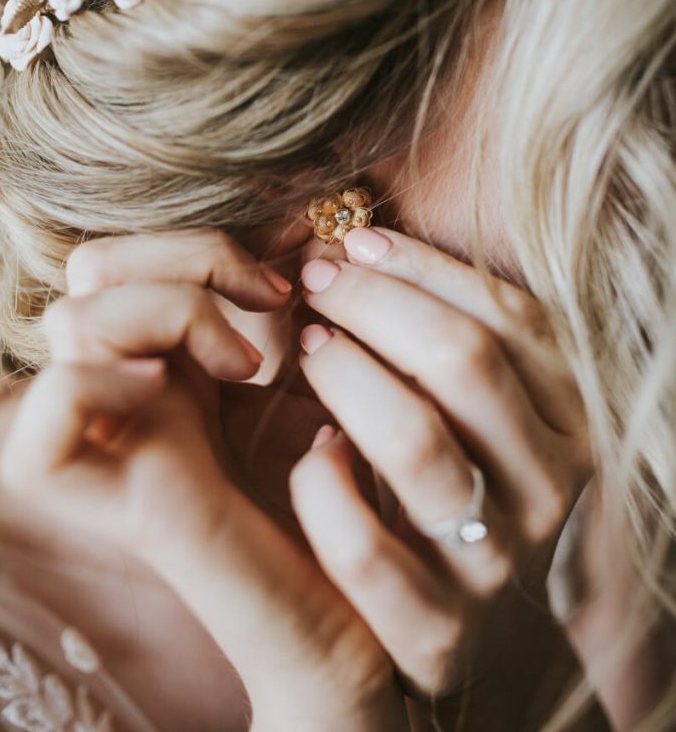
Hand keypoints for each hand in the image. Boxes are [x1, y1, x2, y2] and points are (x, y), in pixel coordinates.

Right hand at [0, 229, 408, 731]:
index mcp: (166, 360)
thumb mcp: (310, 376)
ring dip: (172, 312)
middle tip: (275, 307)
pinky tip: (175, 395)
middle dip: (190, 262)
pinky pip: (54, 407)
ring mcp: (115, 443)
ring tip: (249, 363)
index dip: (197, 241)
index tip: (287, 271)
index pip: (122, 253)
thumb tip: (298, 221)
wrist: (355, 614)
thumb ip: (280, 305)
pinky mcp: (120, 501)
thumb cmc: (343, 487)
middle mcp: (126, 393)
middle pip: (89, 267)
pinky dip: (103, 381)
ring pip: (72, 318)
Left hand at [292, 226, 594, 723]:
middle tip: (315, 281)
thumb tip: (357, 244)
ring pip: (418, 443)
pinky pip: (366, 550)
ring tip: (309, 345)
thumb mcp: (479, 413)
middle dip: (376, 304)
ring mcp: (499, 562)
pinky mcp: (438, 632)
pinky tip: (310, 453)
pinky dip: (323, 489)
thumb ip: (447, 337)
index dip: (426, 268)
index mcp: (569, 422)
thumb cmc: (457, 490)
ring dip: (348, 377)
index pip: (512, 319)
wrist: (450, 639)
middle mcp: (551, 487)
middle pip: (465, 363)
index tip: (354, 240)